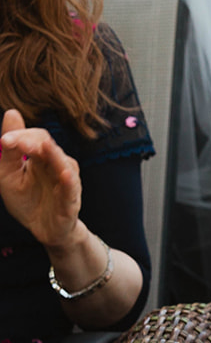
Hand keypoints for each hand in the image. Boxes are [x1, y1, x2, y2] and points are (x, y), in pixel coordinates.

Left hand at [0, 110, 82, 249]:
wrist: (42, 230)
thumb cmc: (28, 200)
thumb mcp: (8, 174)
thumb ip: (9, 149)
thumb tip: (12, 112)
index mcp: (42, 156)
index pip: (36, 137)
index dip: (20, 135)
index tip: (2, 141)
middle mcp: (58, 164)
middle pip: (48, 145)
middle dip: (30, 142)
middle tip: (11, 143)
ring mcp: (67, 181)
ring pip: (62, 163)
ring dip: (52, 155)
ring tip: (42, 148)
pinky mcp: (71, 200)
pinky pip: (71, 188)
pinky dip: (69, 180)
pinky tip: (64, 173)